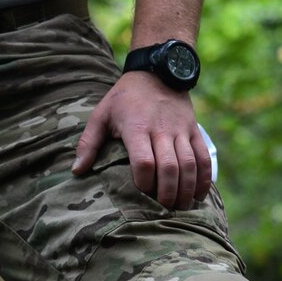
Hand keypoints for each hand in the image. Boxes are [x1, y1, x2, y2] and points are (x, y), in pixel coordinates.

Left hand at [70, 72, 211, 210]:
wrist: (157, 72)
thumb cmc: (124, 98)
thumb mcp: (101, 114)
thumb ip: (89, 143)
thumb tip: (77, 171)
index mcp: (136, 128)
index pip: (144, 161)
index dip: (144, 182)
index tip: (141, 193)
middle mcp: (161, 130)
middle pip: (169, 167)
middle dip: (168, 192)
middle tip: (163, 209)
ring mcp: (180, 130)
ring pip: (189, 164)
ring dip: (186, 189)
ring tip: (180, 207)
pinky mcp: (194, 130)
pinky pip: (203, 157)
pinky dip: (204, 178)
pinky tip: (199, 195)